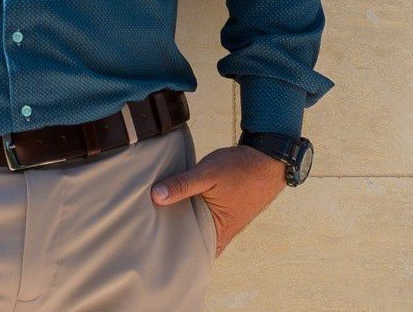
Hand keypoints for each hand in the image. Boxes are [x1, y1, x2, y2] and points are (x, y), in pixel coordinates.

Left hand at [150, 144, 285, 256]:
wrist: (267, 160)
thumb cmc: (242, 169)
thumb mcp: (208, 174)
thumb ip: (182, 185)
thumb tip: (155, 195)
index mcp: (218, 233)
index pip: (190, 252)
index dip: (170, 249)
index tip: (149, 244)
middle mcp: (220, 234)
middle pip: (190, 242)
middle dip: (170, 236)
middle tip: (145, 230)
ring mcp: (221, 224)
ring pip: (194, 229)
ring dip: (179, 223)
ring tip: (152, 217)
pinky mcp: (221, 213)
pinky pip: (200, 219)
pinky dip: (188, 214)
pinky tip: (172, 205)